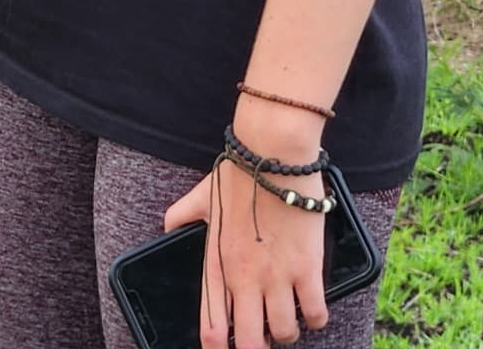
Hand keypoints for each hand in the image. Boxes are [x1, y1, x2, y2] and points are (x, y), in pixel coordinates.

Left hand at [163, 161, 329, 347]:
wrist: (272, 153)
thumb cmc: (239, 172)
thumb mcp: (201, 197)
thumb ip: (180, 216)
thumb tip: (166, 228)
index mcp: (217, 265)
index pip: (211, 327)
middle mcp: (245, 278)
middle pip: (249, 344)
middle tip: (262, 340)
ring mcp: (277, 276)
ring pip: (284, 333)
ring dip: (287, 332)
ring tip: (288, 321)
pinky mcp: (307, 268)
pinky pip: (315, 314)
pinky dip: (316, 318)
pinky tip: (312, 310)